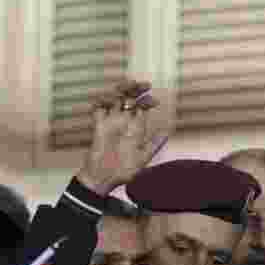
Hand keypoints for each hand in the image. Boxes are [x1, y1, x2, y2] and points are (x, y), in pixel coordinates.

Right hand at [76, 80, 168, 195]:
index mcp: (135, 128)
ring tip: (127, 87)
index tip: (155, 101)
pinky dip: (102, 102)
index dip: (147, 102)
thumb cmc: (124, 171)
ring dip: (120, 91)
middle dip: (136, 90)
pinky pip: (98, 110)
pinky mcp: (98, 126)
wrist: (103, 179)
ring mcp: (110, 123)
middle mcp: (123, 123)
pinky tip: (109, 100)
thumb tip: (166, 133)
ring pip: (114, 100)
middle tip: (144, 85)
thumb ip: (153, 145)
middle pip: (129, 100)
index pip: (141, 109)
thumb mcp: (142, 158)